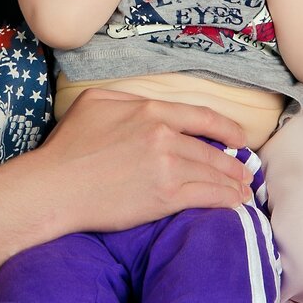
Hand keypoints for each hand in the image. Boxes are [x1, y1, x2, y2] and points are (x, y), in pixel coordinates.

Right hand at [28, 88, 252, 233]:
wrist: (56, 186)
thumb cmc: (67, 146)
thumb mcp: (95, 103)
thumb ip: (127, 99)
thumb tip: (144, 104)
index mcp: (150, 110)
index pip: (201, 117)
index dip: (226, 127)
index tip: (238, 137)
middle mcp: (164, 135)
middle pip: (211, 148)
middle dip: (234, 162)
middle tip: (246, 170)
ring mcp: (167, 166)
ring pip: (212, 172)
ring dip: (233, 182)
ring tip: (244, 190)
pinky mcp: (166, 196)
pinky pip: (207, 195)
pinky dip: (226, 199)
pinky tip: (235, 203)